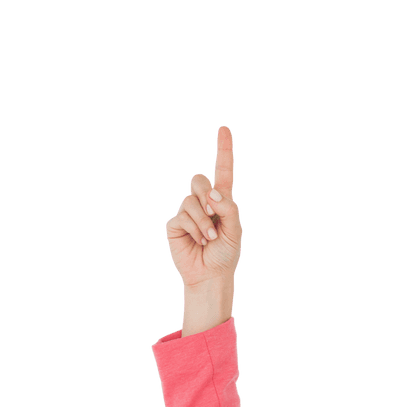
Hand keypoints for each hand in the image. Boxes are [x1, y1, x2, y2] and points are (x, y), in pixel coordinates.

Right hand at [164, 125, 242, 286]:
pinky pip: (183, 214)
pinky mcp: (175, 224)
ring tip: (209, 237)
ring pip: (191, 199)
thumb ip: (228, 208)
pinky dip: (195, 228)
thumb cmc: (225, 254)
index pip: (222, 171)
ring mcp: (187, 212)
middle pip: (199, 179)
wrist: (210, 275)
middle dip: (206, 193)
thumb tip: (212, 192)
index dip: (223, 150)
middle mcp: (203, 203)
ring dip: (203, 219)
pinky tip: (199, 241)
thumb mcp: (234, 230)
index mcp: (221, 201)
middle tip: (213, 212)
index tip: (223, 128)